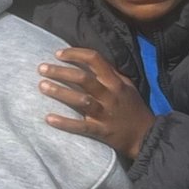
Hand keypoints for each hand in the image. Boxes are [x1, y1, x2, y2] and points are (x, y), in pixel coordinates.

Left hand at [38, 47, 154, 159]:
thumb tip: (89, 60)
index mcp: (116, 82)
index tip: (58, 53)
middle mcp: (110, 95)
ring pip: (81, 100)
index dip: (75, 54)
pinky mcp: (101, 131)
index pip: (95, 60)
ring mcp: (105, 113)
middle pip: (83, 79)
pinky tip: (48, 118)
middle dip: (61, 72)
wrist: (147, 135)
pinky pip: (81, 126)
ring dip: (60, 92)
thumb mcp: (127, 86)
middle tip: (41, 68)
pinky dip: (64, 122)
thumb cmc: (133, 108)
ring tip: (42, 86)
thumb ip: (110, 73)